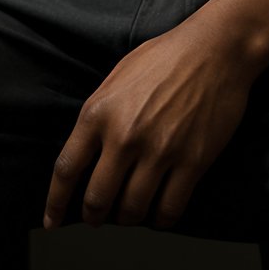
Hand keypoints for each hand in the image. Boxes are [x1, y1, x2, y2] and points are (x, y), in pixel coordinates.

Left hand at [44, 17, 252, 231]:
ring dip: (127, 218)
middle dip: (93, 216)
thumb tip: (87, 153)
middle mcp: (125, 135)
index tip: (52, 221)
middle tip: (97, 218)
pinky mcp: (192, 162)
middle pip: (96, 200)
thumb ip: (99, 113)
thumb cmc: (166, 56)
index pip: (67, 169)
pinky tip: (159, 213)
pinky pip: (169, 210)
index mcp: (100, 111)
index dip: (55, 203)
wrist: (216, 48)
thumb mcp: (118, 76)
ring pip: (132, 210)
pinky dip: (160, 220)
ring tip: (130, 212)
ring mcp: (159, 151)